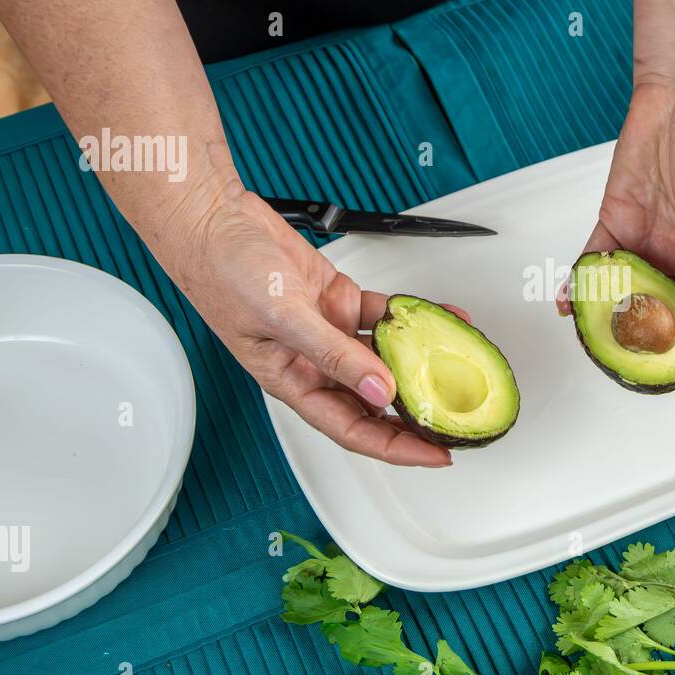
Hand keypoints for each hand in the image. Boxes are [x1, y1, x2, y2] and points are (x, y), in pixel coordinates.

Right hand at [158, 189, 457, 466]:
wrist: (216, 220)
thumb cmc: (223, 272)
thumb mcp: (284, 318)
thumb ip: (334, 354)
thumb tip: (380, 388)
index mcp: (294, 382)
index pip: (354, 430)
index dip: (397, 448)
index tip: (436, 454)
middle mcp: (315, 362)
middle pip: (375, 402)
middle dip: (417, 414)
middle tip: (459, 419)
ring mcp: (329, 331)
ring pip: (385, 357)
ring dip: (421, 361)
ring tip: (459, 368)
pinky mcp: (338, 300)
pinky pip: (386, 317)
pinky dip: (414, 317)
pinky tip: (442, 317)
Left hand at [560, 77, 674, 357]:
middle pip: (663, 309)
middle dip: (645, 339)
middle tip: (624, 364)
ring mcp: (649, 239)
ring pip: (625, 289)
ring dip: (609, 313)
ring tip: (592, 339)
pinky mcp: (617, 219)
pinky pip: (597, 259)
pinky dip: (582, 280)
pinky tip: (569, 301)